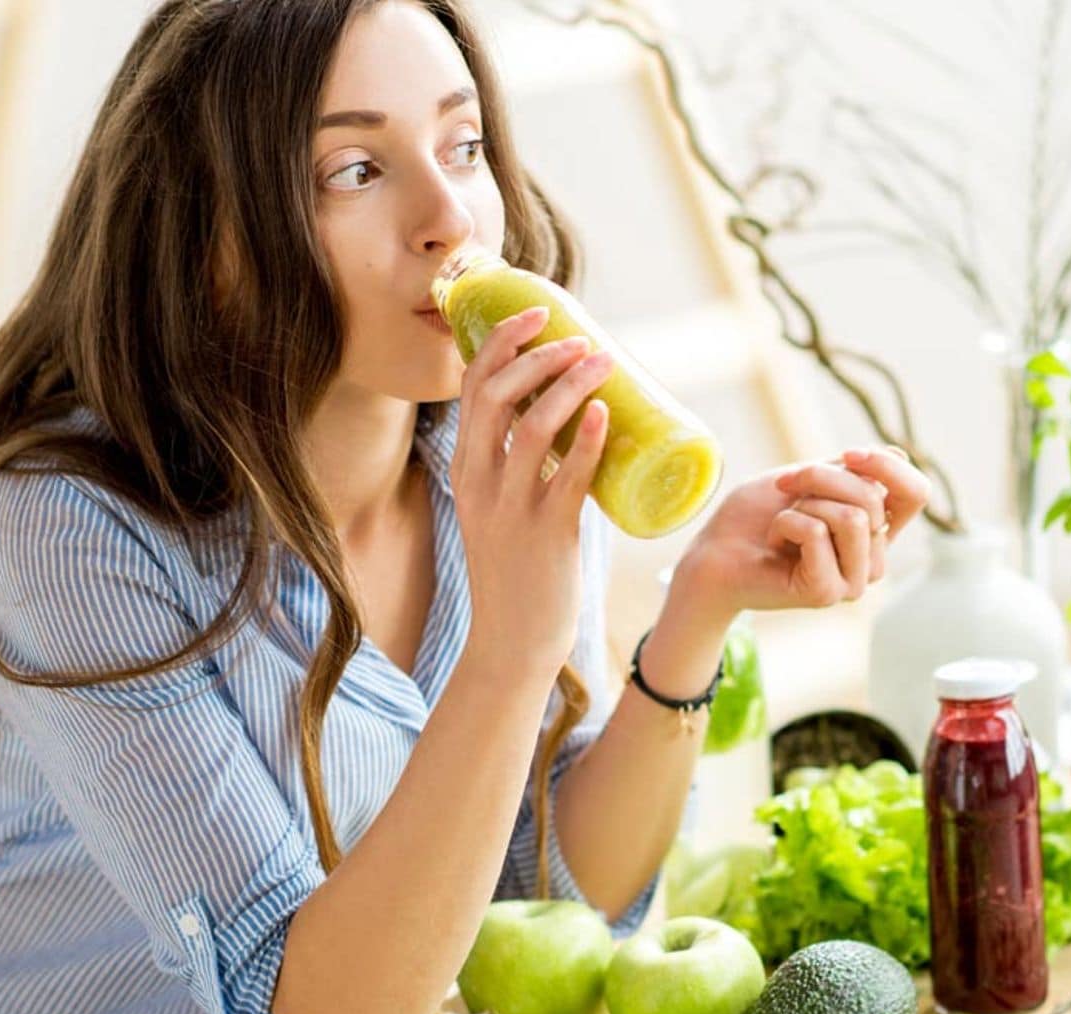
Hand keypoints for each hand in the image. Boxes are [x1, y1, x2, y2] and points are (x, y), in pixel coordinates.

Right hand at [450, 306, 613, 669]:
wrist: (513, 642)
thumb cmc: (519, 570)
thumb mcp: (502, 507)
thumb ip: (527, 466)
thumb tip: (578, 417)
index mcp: (466, 469)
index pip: (472, 388)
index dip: (502, 341)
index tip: (537, 314)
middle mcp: (480, 482)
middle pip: (495, 396)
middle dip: (536, 355)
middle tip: (578, 337)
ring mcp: (510, 509)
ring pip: (531, 428)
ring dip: (568, 385)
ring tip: (602, 362)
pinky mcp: (545, 535)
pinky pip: (565, 478)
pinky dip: (585, 441)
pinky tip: (604, 414)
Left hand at [671, 446, 929, 618]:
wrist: (712, 552)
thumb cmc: (754, 517)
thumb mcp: (806, 480)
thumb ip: (850, 472)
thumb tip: (899, 456)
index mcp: (875, 531)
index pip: (915, 494)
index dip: (889, 467)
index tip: (849, 453)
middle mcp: (871, 559)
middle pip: (873, 496)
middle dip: (820, 478)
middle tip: (784, 489)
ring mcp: (852, 581)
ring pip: (853, 515)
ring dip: (803, 504)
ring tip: (782, 524)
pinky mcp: (827, 593)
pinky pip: (818, 532)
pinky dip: (786, 523)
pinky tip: (774, 544)